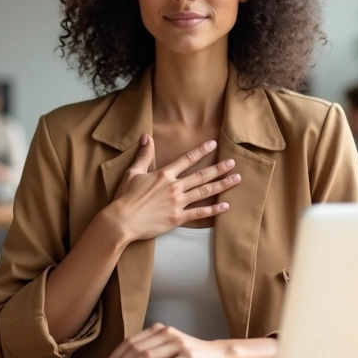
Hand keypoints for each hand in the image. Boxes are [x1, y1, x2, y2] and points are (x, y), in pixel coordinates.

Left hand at [99, 324, 232, 357]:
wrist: (218, 355)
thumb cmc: (189, 355)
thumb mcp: (167, 350)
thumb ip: (149, 354)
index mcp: (159, 330)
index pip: (131, 341)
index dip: (115, 355)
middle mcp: (167, 333)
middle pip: (136, 348)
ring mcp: (178, 344)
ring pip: (147, 355)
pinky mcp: (188, 357)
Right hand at [103, 135, 241, 242]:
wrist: (122, 221)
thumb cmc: (125, 197)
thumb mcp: (133, 173)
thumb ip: (143, 155)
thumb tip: (145, 136)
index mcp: (164, 175)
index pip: (187, 159)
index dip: (201, 151)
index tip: (214, 144)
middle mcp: (174, 187)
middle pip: (201, 175)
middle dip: (219, 168)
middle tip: (233, 163)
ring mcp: (178, 203)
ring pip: (205, 192)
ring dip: (222, 185)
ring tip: (236, 179)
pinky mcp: (178, 218)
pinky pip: (200, 213)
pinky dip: (214, 210)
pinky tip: (226, 205)